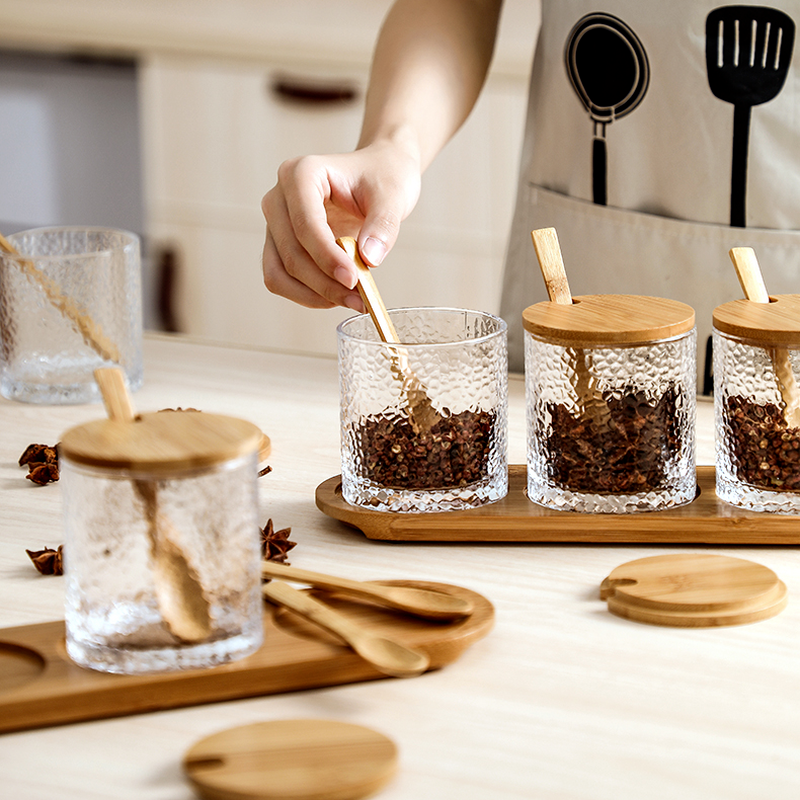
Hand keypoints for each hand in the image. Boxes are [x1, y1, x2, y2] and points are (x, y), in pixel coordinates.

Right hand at [261, 140, 420, 310]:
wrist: (377, 176)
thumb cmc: (382, 178)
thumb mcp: (393, 196)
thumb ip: (383, 225)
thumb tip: (369, 259)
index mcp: (301, 173)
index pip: (305, 223)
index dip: (326, 256)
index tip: (353, 279)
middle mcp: (279, 197)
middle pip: (291, 253)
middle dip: (324, 282)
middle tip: (360, 299)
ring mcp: (276, 223)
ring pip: (279, 273)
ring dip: (313, 295)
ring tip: (351, 300)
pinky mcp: (280, 245)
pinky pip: (281, 280)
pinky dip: (307, 295)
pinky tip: (337, 296)